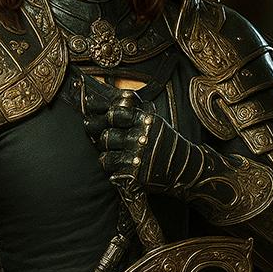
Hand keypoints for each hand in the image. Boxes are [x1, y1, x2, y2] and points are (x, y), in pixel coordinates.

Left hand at [83, 88, 200, 195]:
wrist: (184, 168)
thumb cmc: (165, 142)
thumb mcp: (154, 120)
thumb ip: (135, 110)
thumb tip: (111, 97)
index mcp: (145, 120)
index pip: (115, 112)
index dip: (100, 110)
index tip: (88, 107)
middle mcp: (140, 136)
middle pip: (106, 134)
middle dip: (98, 134)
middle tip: (93, 132)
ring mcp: (137, 156)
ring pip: (105, 153)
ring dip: (106, 153)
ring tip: (112, 152)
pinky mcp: (134, 174)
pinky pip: (111, 169)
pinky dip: (111, 167)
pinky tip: (118, 165)